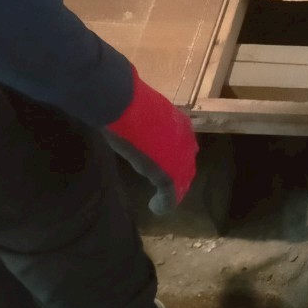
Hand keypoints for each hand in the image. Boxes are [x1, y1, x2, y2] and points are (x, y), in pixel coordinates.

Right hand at [105, 68, 197, 213]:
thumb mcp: (137, 105)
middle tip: (167, 188)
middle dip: (179, 176)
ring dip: (172, 192)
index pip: (183, 145)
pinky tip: (155, 208)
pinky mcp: (168, 173)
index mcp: (179, 123)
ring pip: (181, 180)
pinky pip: (170, 194)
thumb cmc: (123, 98)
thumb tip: (124, 107)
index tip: (164, 165)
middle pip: (186, 164)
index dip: (177, 157)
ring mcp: (179, 158)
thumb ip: (139, 113)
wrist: (121, 103)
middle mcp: (185, 140)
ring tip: (161, 201)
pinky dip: (164, 204)